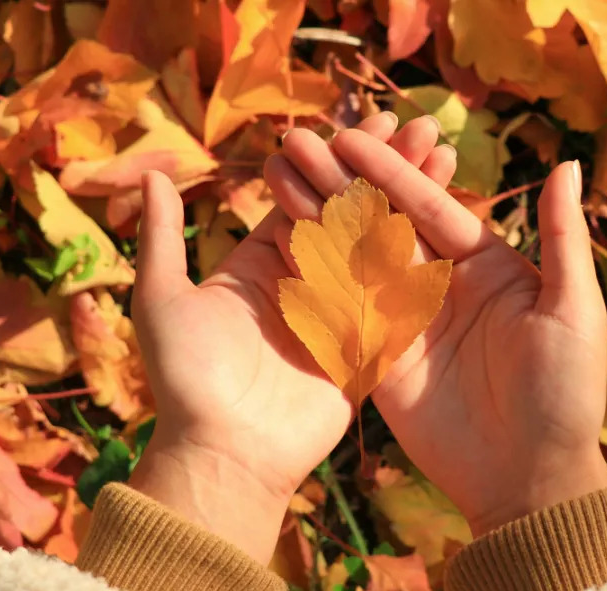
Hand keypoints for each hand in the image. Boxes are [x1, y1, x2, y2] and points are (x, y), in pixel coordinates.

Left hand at [129, 114, 457, 563]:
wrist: (227, 454)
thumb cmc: (187, 379)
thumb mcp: (164, 299)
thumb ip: (164, 236)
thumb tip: (154, 172)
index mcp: (261, 264)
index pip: (303, 196)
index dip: (336, 157)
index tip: (369, 119)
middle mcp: (304, 284)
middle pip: (350, 212)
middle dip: (384, 167)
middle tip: (419, 124)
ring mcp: (339, 314)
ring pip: (381, 245)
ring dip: (411, 198)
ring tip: (444, 154)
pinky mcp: (367, 347)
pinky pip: (397, 295)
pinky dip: (423, 255)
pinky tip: (453, 215)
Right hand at [273, 126, 606, 536]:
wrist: (529, 481)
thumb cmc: (565, 395)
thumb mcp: (572, 310)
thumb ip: (561, 237)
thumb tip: (567, 163)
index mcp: (485, 265)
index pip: (430, 207)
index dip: (391, 172)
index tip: (350, 140)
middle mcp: (440, 287)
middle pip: (386, 224)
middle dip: (346, 185)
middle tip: (301, 144)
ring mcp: (406, 324)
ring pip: (357, 261)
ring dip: (322, 221)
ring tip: (282, 180)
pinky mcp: (380, 362)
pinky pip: (345, 315)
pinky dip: (316, 281)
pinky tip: (282, 246)